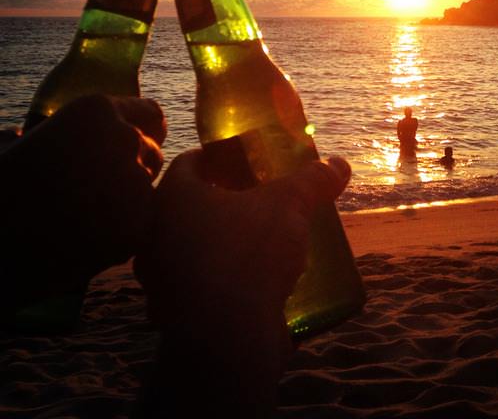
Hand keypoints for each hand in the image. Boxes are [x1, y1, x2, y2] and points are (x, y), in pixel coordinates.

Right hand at [0, 94, 164, 307]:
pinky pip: (140, 226)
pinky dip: (121, 234)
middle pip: (151, 152)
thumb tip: (19, 137)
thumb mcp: (9, 149)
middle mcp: (125, 139)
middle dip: (133, 167)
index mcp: (97, 111)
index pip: (148, 114)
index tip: (137, 144)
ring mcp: (136, 183)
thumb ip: (34, 135)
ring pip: (147, 191)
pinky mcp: (139, 226)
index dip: (142, 130)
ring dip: (128, 201)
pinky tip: (85, 242)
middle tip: (101, 190)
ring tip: (83, 217)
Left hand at [134, 150, 350, 417]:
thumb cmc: (249, 254)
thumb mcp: (289, 205)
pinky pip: (202, 284)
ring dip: (225, 241)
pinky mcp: (176, 314)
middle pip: (192, 206)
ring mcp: (162, 278)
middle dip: (226, 201)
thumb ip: (312, 181)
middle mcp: (157, 235)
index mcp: (172, 198)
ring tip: (264, 240)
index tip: (245, 160)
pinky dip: (225, 278)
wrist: (228, 341)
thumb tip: (340, 164)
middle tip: (260, 199)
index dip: (219, 157)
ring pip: (196, 246)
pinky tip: (258, 281)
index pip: (190, 163)